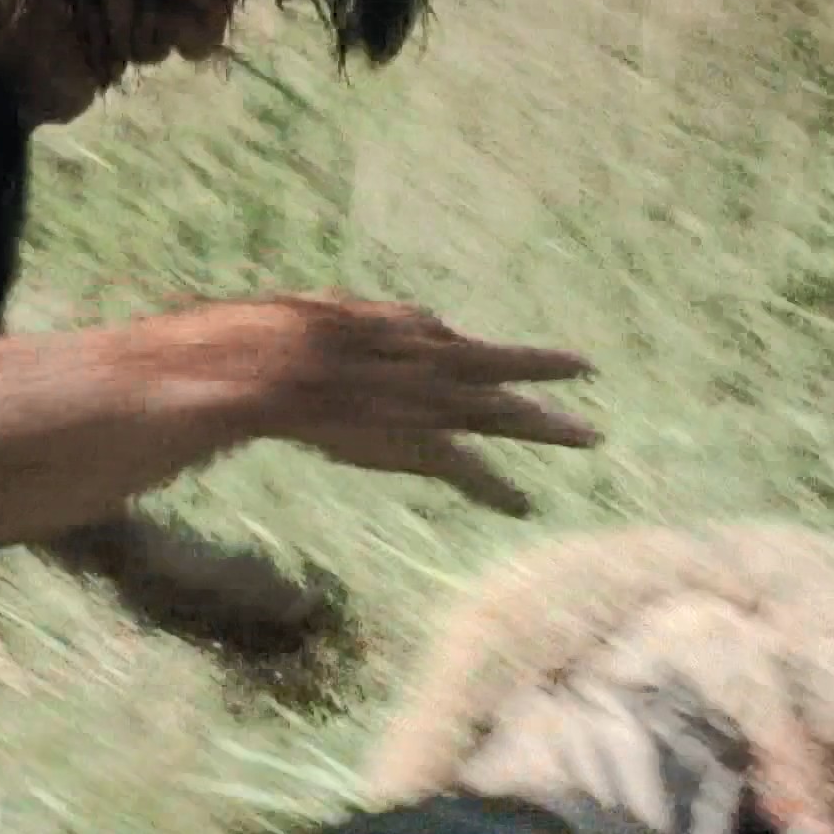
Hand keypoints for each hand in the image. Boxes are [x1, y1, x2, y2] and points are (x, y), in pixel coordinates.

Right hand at [155, 294, 599, 516]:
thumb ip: (300, 331)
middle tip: (586, 366)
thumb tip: (243, 328)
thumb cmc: (259, 348)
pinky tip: (523, 504)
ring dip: (546, 426)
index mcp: (394, 333)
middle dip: (539, 367)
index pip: (443, 342)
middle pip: (492, 364)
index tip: (484, 357)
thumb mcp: (287, 329)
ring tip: (590, 436)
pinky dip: (496, 487)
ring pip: (502, 413)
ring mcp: (429, 402)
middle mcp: (424, 362)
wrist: (270, 368)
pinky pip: (469, 468)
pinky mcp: (422, 443)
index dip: (464, 353)